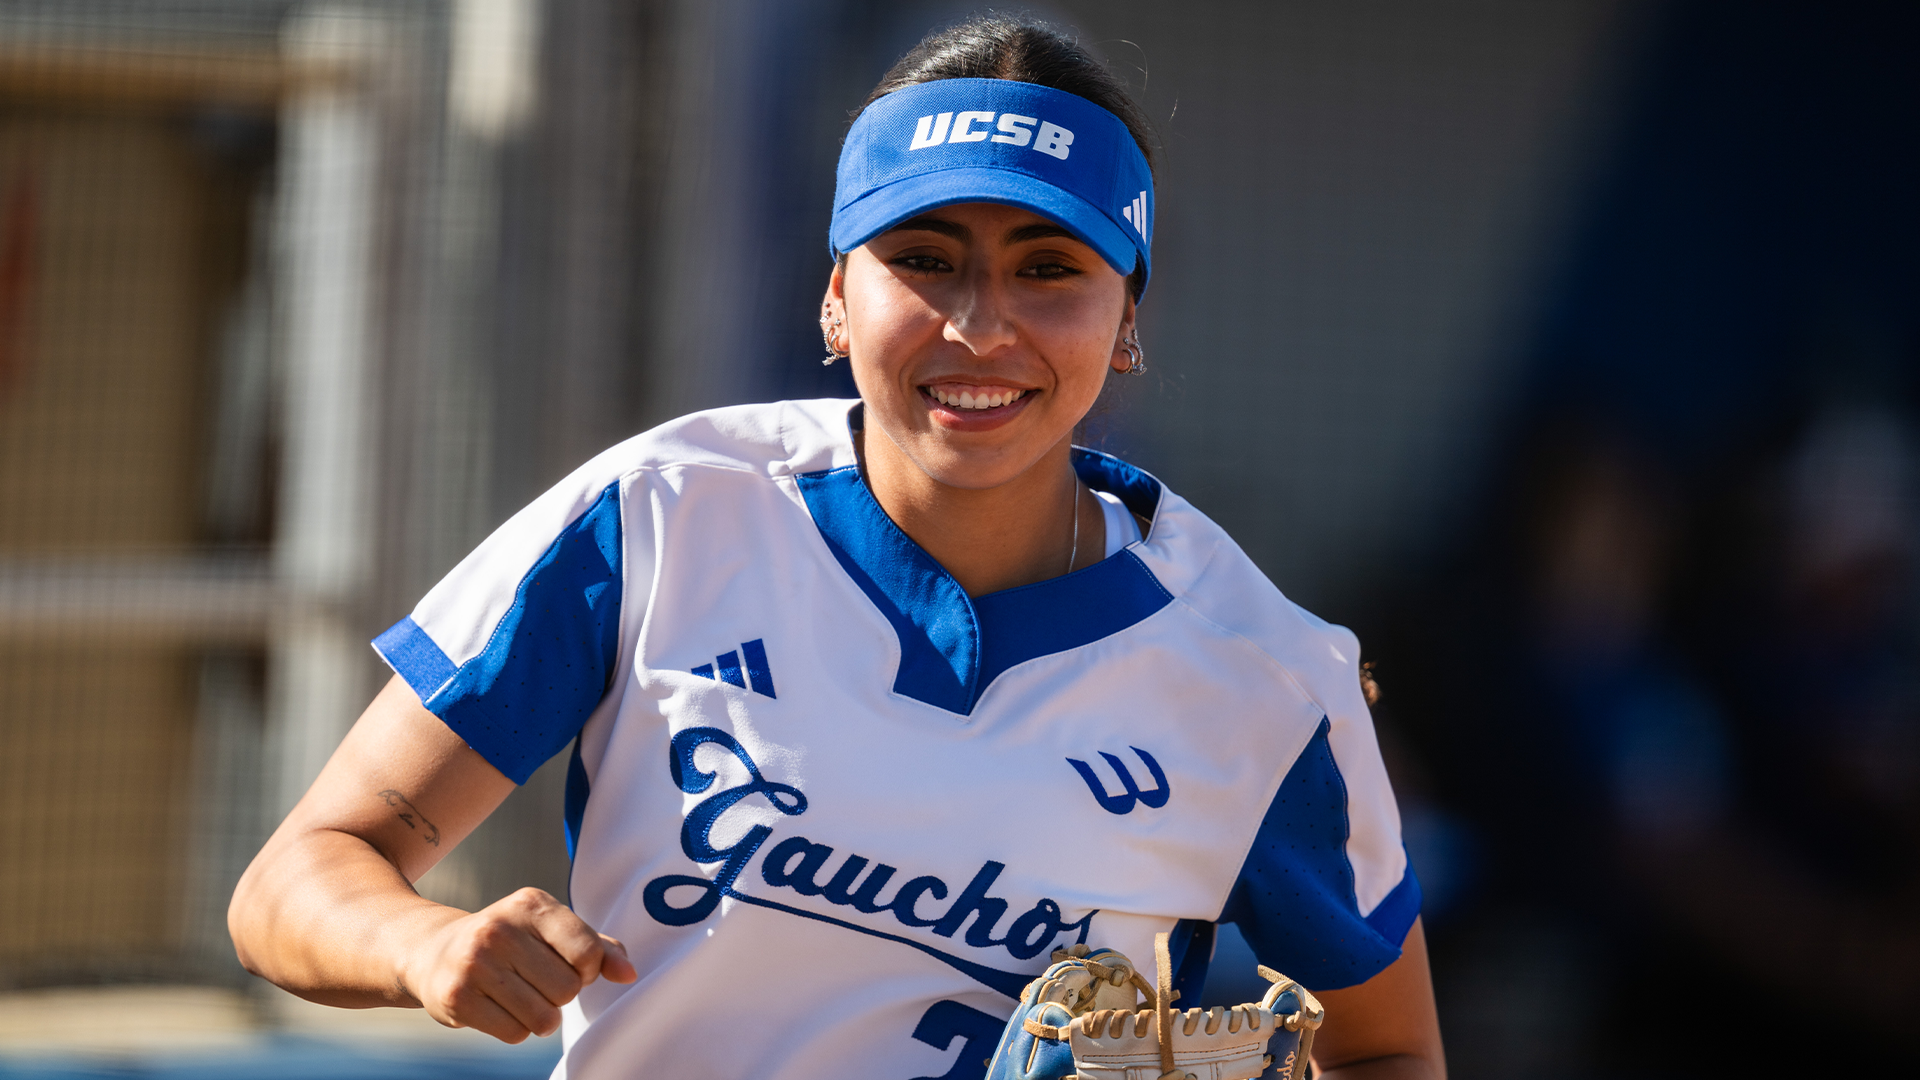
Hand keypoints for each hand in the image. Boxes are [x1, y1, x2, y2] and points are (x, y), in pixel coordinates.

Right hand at [400, 887, 638, 1042]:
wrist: (434, 951)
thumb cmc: (512, 941)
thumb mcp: (552, 930)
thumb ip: (599, 947)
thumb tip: (629, 973)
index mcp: (531, 904)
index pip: (588, 952)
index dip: (588, 971)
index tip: (573, 967)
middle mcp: (500, 929)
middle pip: (568, 989)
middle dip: (561, 994)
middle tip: (537, 981)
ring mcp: (474, 963)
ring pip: (544, 1017)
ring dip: (541, 1017)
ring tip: (521, 996)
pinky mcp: (456, 998)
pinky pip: (515, 1034)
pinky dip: (516, 1030)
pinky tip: (499, 1007)